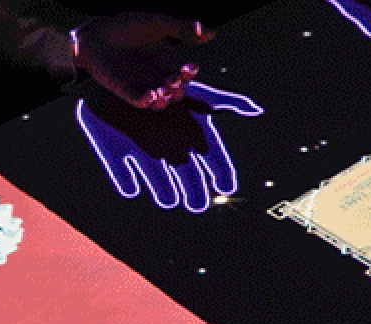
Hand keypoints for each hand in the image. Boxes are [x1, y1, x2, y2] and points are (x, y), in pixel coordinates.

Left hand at [72, 12, 212, 108]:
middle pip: (178, 91)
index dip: (190, 73)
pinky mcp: (127, 91)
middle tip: (172, 80)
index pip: (186, 72)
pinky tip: (149, 95)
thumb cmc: (127, 26)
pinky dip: (146, 101)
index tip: (189, 68)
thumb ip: (182, 28)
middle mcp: (159, 75)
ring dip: (165, 99)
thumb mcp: (157, 23)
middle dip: (179, 88)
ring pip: (162, 101)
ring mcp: (143, 85)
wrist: (97, 34)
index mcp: (169, 59)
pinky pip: (140, 101)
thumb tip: (211, 33)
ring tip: (162, 91)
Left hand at [76, 81, 261, 211]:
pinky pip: (118, 168)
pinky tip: (131, 188)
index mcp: (190, 137)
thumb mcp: (197, 90)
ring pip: (155, 177)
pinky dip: (124, 179)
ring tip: (168, 200)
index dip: (221, 173)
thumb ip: (226, 102)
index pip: (212, 160)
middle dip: (191, 191)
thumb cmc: (165, 83)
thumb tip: (257, 110)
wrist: (122, 71)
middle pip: (186, 176)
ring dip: (161, 189)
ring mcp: (142, 151)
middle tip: (197, 205)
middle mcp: (170, 149)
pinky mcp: (114, 149)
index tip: (227, 186)